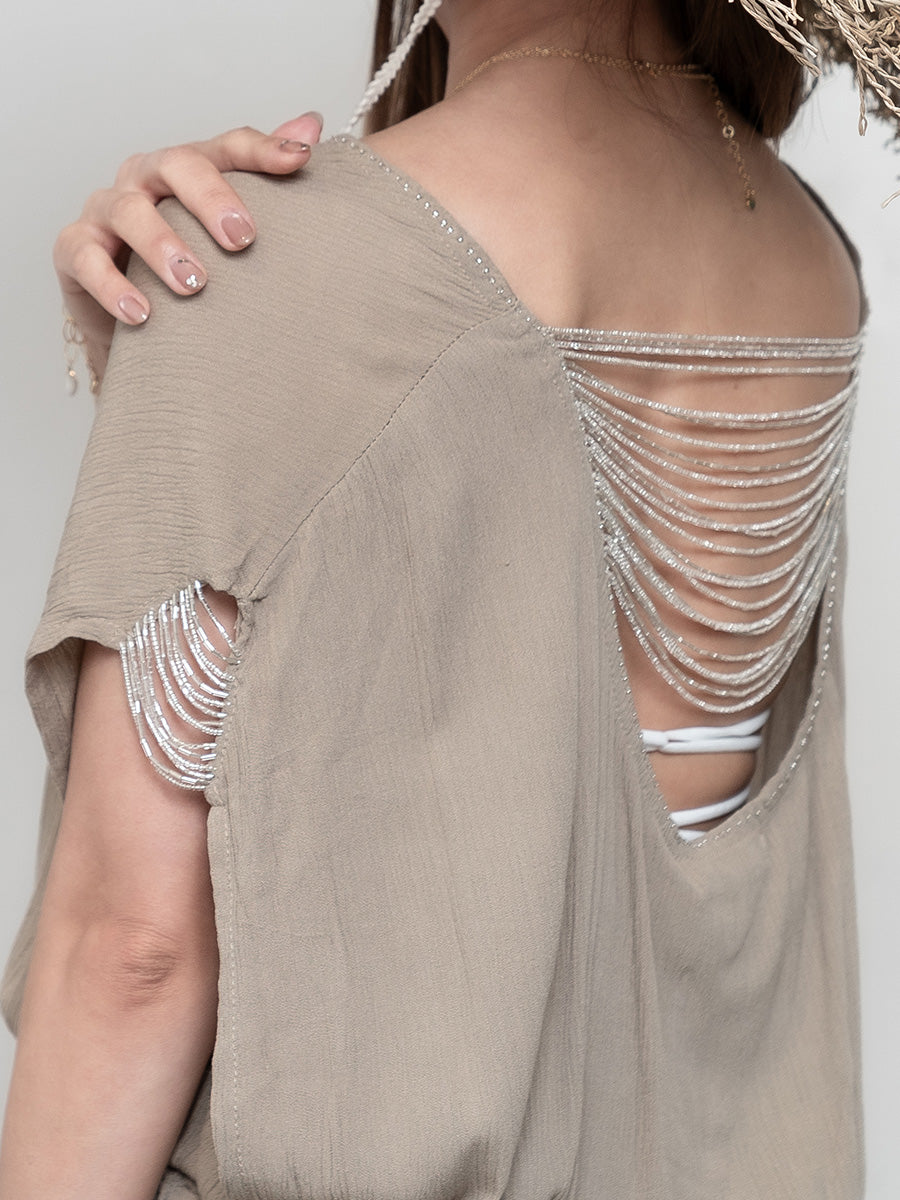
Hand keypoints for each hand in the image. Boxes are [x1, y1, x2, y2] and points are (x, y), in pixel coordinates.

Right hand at [55, 113, 322, 384]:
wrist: (132, 314)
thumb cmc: (186, 259)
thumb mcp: (226, 227)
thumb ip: (265, 178)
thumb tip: (312, 124)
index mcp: (188, 169)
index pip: (226, 148)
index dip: (262, 150)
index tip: (299, 160)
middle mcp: (146, 178)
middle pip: (177, 165)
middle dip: (211, 198)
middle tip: (242, 239)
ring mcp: (107, 210)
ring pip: (129, 211)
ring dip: (163, 246)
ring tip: (194, 285)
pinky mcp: (75, 249)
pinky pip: (87, 260)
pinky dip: (113, 286)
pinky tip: (142, 313)